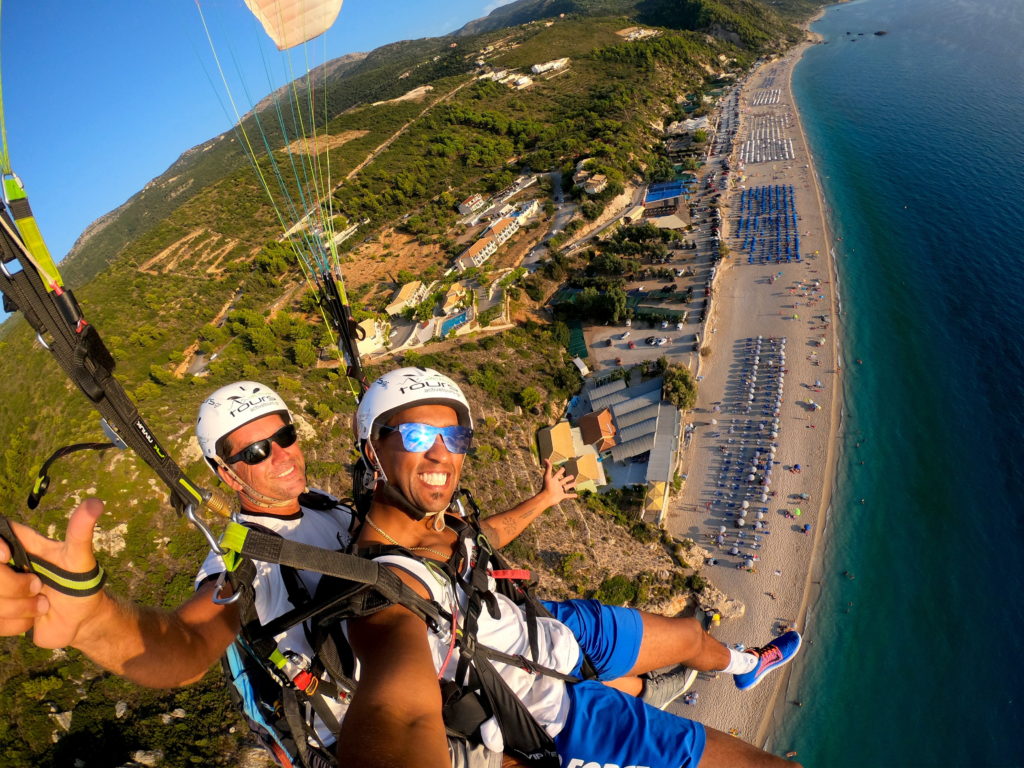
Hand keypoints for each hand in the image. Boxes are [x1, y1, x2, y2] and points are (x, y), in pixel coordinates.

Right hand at [7, 499, 105, 649]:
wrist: (81, 619)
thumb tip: (96, 503)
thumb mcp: (80, 557)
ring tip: (42, 604)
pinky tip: (33, 618)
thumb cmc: (81, 582)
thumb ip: (80, 532)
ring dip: (19, 608)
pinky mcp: (0, 613)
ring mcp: (1, 590)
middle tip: (39, 587)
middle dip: (15, 586)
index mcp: (21, 545)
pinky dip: (16, 624)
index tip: (8, 556)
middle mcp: (6, 566)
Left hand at [541, 458, 576, 504]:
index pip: (558, 474)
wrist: (546, 498)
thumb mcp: (547, 476)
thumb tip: (546, 459)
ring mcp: (559, 491)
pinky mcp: (562, 496)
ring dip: (571, 485)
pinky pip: (568, 496)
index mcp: (554, 480)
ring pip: (566, 487)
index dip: (560, 471)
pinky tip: (576, 495)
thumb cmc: (546, 487)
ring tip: (575, 483)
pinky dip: (572, 495)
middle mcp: (557, 485)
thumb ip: (548, 468)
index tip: (563, 468)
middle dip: (567, 478)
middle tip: (572, 476)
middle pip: (563, 480)